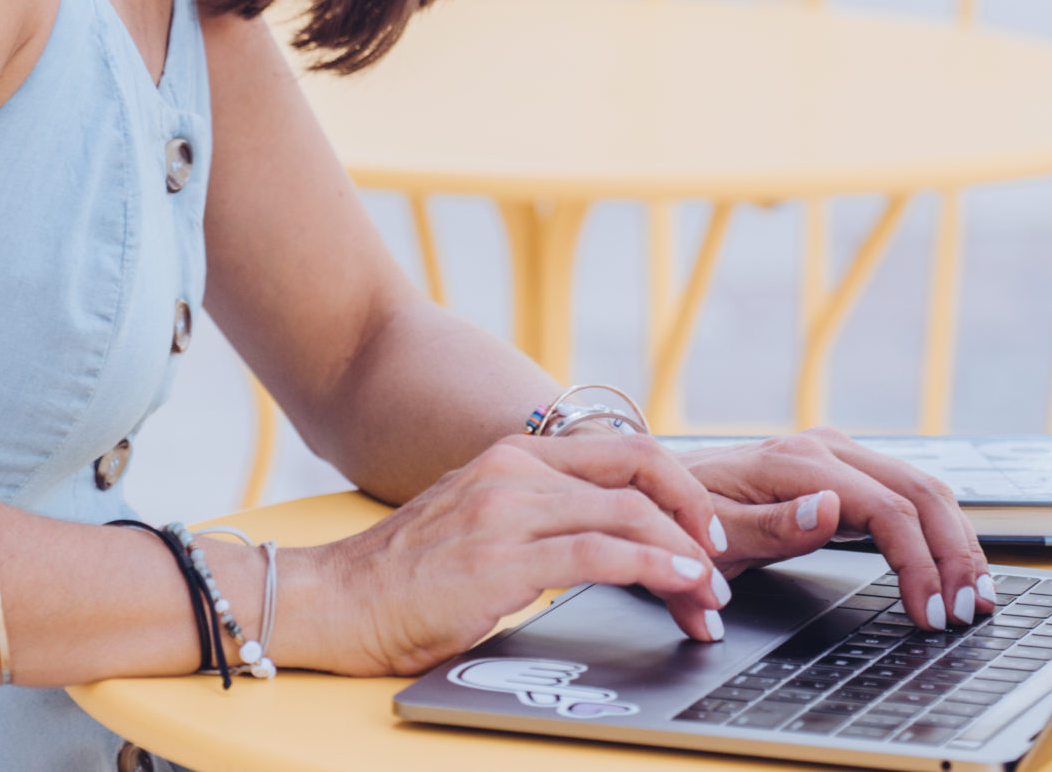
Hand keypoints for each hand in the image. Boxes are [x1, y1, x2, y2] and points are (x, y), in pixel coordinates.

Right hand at [282, 433, 733, 674]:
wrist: (330, 602)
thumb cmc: (403, 578)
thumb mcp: (480, 522)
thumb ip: (537, 514)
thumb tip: (605, 537)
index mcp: (515, 455)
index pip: (623, 450)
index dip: (677, 485)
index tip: (703, 528)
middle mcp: (516, 469)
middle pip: (639, 472)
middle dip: (695, 516)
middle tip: (721, 562)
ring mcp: (508, 509)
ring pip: (630, 512)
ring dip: (685, 556)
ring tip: (709, 595)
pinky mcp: (500, 558)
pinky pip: (599, 552)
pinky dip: (654, 566)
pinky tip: (680, 584)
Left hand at [682, 428, 993, 632]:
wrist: (663, 488)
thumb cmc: (682, 516)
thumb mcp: (711, 532)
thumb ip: (769, 525)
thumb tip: (831, 509)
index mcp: (800, 463)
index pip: (886, 510)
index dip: (918, 564)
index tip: (929, 613)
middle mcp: (829, 450)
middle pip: (921, 493)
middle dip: (954, 553)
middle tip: (969, 609)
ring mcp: (841, 458)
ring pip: (924, 490)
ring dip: (956, 541)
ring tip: (975, 593)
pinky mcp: (847, 473)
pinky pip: (907, 496)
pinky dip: (937, 531)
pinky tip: (952, 564)